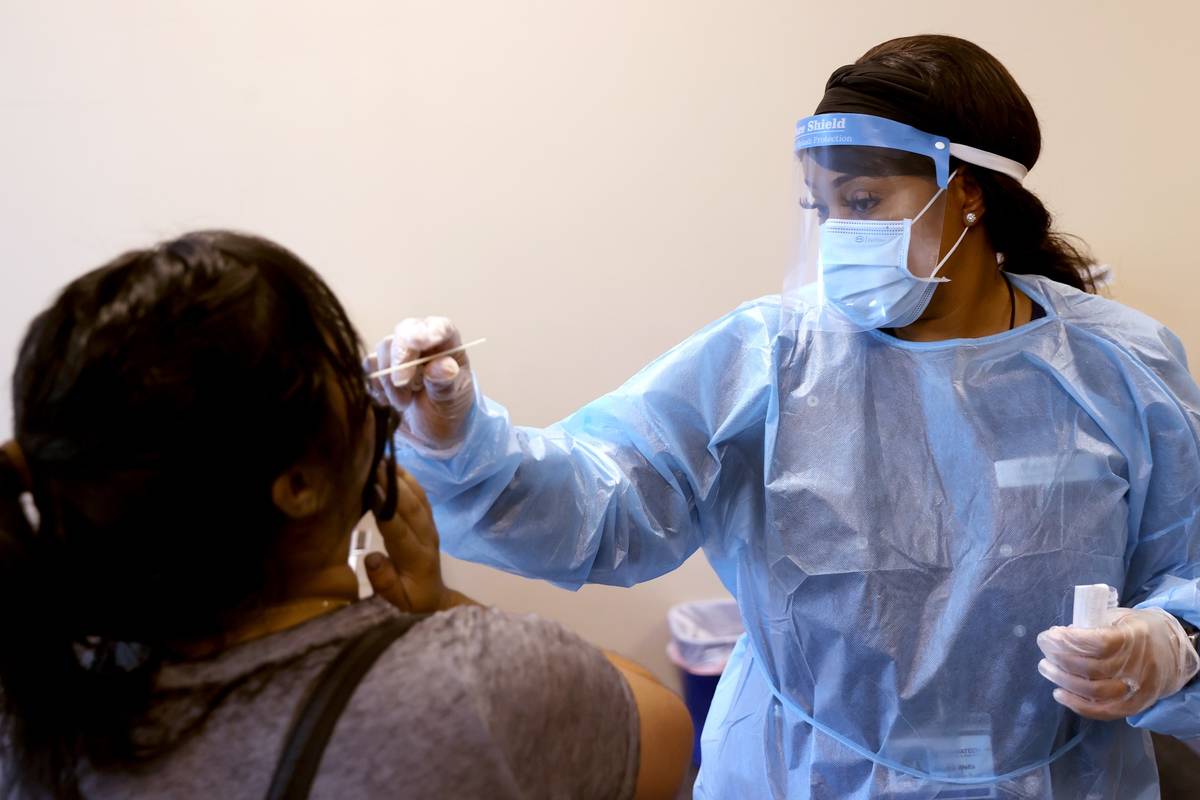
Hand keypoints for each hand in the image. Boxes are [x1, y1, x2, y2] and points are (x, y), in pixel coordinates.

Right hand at [364, 465, 451, 612]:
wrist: (434, 597)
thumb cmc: (410, 599)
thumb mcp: (397, 601)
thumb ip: (384, 582)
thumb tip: (372, 558)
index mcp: (416, 558)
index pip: (399, 531)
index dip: (386, 509)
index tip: (372, 489)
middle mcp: (426, 537)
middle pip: (411, 508)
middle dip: (393, 485)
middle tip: (374, 464)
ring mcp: (430, 526)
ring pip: (418, 498)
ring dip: (402, 478)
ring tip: (383, 458)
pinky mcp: (429, 520)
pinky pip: (422, 496)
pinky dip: (409, 479)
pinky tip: (396, 465)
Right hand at [367, 317, 474, 448]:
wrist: (429, 432)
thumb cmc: (448, 412)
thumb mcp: (452, 401)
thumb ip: (446, 383)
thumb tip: (443, 366)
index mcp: (447, 346)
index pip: (439, 327)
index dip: (427, 331)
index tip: (417, 343)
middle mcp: (422, 343)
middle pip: (403, 334)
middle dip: (400, 361)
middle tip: (403, 385)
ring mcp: (400, 353)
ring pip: (383, 351)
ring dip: (389, 381)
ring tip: (404, 403)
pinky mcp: (380, 367)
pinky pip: (369, 368)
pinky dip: (377, 387)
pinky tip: (390, 401)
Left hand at [1037, 607, 1199, 719]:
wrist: (1171, 652)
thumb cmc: (1135, 630)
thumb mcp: (1117, 617)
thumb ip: (1091, 624)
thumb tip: (1059, 636)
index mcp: (1135, 637)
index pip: (1098, 643)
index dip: (1069, 641)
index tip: (1049, 635)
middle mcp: (1138, 665)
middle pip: (1092, 669)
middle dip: (1060, 659)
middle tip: (1044, 650)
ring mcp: (1138, 688)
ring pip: (1095, 692)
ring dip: (1063, 680)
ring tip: (1045, 667)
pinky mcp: (1135, 705)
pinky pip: (1104, 711)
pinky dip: (1078, 705)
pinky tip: (1059, 693)